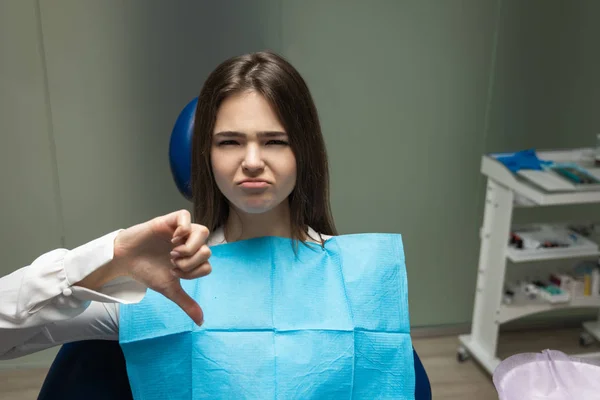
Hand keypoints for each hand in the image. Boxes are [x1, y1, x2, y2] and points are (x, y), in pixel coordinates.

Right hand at [113, 209, 210, 324]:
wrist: (124, 261)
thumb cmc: (147, 271)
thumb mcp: (169, 289)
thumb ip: (186, 302)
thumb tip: (201, 322)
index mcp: (192, 258)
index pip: (207, 265)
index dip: (193, 274)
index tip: (174, 273)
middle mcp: (189, 243)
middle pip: (208, 250)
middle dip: (190, 263)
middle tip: (172, 263)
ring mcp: (180, 231)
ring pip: (203, 231)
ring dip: (190, 247)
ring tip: (173, 252)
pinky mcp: (168, 220)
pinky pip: (185, 216)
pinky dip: (183, 229)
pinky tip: (171, 239)